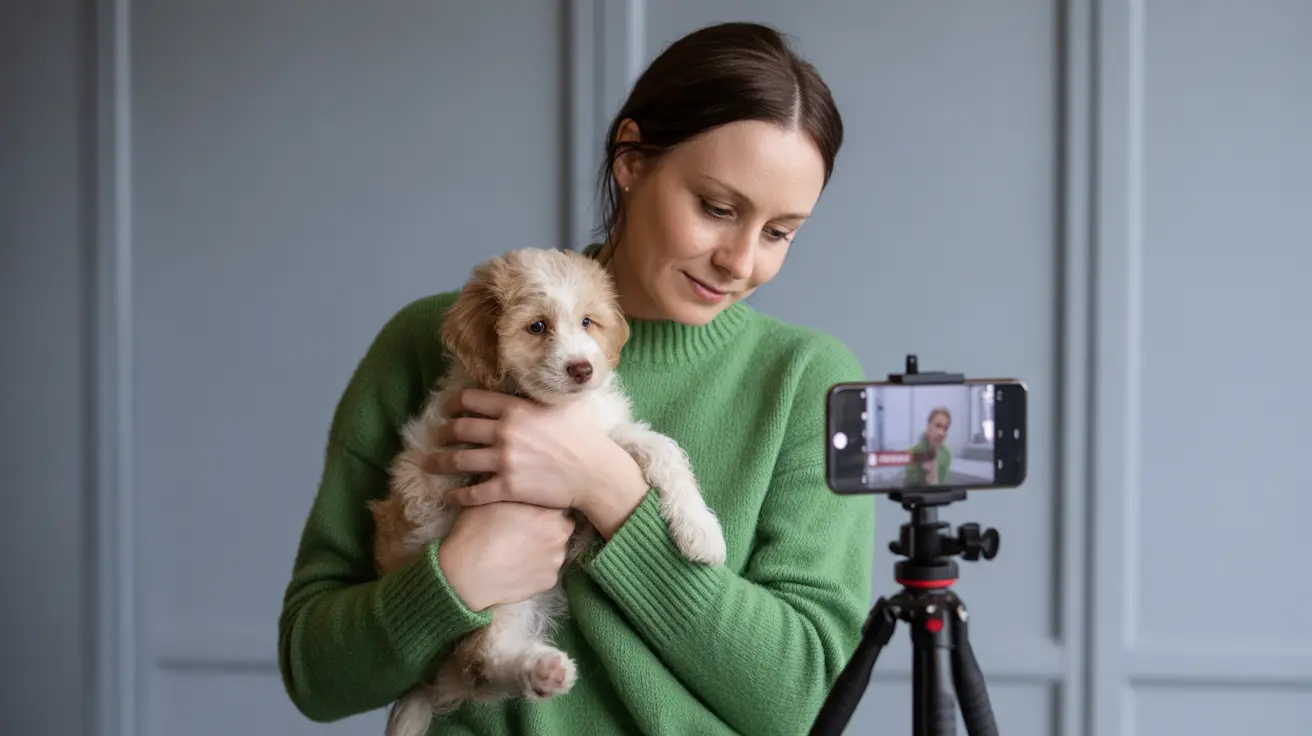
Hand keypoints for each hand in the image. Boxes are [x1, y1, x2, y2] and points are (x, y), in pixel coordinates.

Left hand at [425, 390, 648, 529]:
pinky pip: (473, 492)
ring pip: (459, 460)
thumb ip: (539, 394)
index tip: (447, 408)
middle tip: (437, 435)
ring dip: (439, 462)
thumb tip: (528, 382)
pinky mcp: (507, 489)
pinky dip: (457, 495)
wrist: (596, 472)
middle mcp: (504, 432)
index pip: (472, 400)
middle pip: (459, 429)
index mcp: (515, 409)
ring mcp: (504, 461)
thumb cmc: (585, 436)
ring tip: (430, 463)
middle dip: (443, 432)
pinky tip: (450, 495)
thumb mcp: (562, 404)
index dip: (454, 403)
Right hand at [437, 502, 574, 610]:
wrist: (467, 574)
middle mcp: (559, 533)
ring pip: (556, 550)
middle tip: (524, 532)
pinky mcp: (550, 581)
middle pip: (561, 525)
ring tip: (519, 552)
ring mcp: (557, 559)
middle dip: (548, 527)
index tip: (529, 510)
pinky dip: (537, 569)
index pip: (556, 502)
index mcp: (548, 510)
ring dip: (544, 549)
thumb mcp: (488, 500)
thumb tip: (510, 480)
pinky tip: (518, 568)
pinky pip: (547, 571)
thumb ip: (507, 490)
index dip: (542, 506)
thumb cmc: (475, 532)